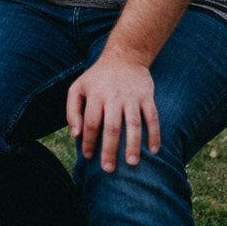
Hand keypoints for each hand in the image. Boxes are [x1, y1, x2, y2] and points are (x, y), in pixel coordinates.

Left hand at [66, 52, 160, 171]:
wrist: (124, 57)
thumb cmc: (97, 78)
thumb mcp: (77, 88)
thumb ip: (72, 110)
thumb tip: (75, 135)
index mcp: (94, 95)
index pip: (90, 123)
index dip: (88, 141)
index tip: (88, 157)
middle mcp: (113, 96)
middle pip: (111, 127)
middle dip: (109, 149)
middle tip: (108, 169)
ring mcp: (131, 97)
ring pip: (133, 124)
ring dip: (133, 145)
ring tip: (131, 163)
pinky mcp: (147, 97)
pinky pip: (152, 117)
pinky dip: (154, 134)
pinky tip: (154, 150)